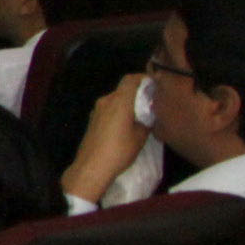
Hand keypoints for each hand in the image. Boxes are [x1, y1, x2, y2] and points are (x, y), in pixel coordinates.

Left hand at [63, 74, 153, 203]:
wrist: (91, 167)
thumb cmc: (119, 150)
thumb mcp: (141, 136)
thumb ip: (146, 120)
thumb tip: (148, 115)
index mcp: (119, 101)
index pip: (130, 79)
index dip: (143, 78)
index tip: (154, 84)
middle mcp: (105, 101)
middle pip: (123, 90)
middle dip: (137, 93)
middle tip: (150, 102)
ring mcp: (96, 111)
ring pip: (115, 100)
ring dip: (127, 103)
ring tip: (140, 115)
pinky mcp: (92, 121)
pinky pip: (108, 110)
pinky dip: (118, 111)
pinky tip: (126, 124)